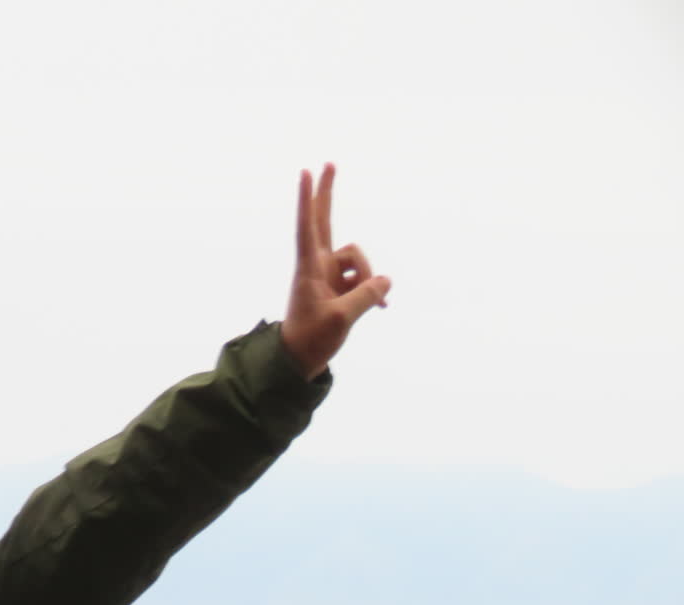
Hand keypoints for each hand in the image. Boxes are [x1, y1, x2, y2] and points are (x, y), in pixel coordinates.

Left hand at [279, 163, 390, 379]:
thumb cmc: (312, 340)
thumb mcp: (342, 319)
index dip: (308, 201)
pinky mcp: (341, 286)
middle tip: (330, 162)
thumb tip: (385, 280)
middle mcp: (318, 265)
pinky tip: (380, 308)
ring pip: (359, 261)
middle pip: (324, 221)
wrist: (299, 361)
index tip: (306, 173)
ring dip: (367, 279)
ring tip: (363, 306)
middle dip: (328, 194)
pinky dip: (373, 291)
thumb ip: (366, 295)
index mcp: (309, 269)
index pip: (308, 227)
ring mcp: (330, 274)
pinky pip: (365, 279)